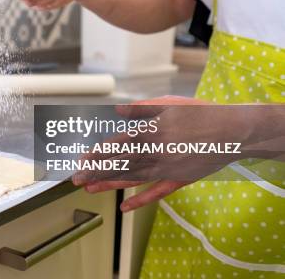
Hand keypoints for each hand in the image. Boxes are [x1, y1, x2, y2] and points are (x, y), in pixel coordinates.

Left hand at [73, 95, 255, 212]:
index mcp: (150, 131)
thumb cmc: (199, 113)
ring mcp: (166, 168)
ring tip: (90, 190)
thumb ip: (140, 108)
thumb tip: (116, 111)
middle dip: (96, 171)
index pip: (116, 144)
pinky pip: (156, 193)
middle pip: (119, 163)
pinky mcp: (178, 179)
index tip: (80, 159)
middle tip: (76, 179)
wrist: (233, 131)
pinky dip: (140, 201)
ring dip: (109, 184)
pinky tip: (124, 207)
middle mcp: (155, 152)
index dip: (97, 153)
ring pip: (132, 178)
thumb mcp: (168, 103)